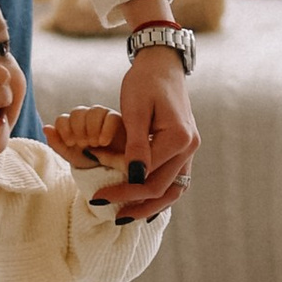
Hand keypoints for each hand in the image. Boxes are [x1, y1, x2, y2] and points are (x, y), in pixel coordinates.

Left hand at [44, 104, 128, 169]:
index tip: (71, 143)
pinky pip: (111, 117)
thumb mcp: (71, 156)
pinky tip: (104, 142)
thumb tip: (46, 127)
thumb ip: (57, 143)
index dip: (64, 130)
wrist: (111, 170)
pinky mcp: (118, 120)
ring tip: (95, 144)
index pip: (63, 119)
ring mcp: (103, 116)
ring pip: (94, 110)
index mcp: (73, 124)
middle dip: (78, 129)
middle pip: (77, 112)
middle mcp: (87, 117)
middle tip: (84, 144)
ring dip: (92, 128)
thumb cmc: (90, 160)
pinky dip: (106, 129)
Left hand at [111, 51, 197, 220]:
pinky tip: (138, 205)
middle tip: (97, 201)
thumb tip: (134, 175)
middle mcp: (190, 148)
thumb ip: (135, 144)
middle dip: (129, 199)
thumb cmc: (144, 82)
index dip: (118, 176)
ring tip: (120, 216)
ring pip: (171, 191)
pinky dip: (157, 195)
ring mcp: (190, 151)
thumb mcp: (134, 109)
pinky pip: (173, 181)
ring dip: (147, 206)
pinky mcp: (183, 151)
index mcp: (179, 137)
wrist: (162, 65)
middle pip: (160, 188)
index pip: (146, 171)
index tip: (92, 172)